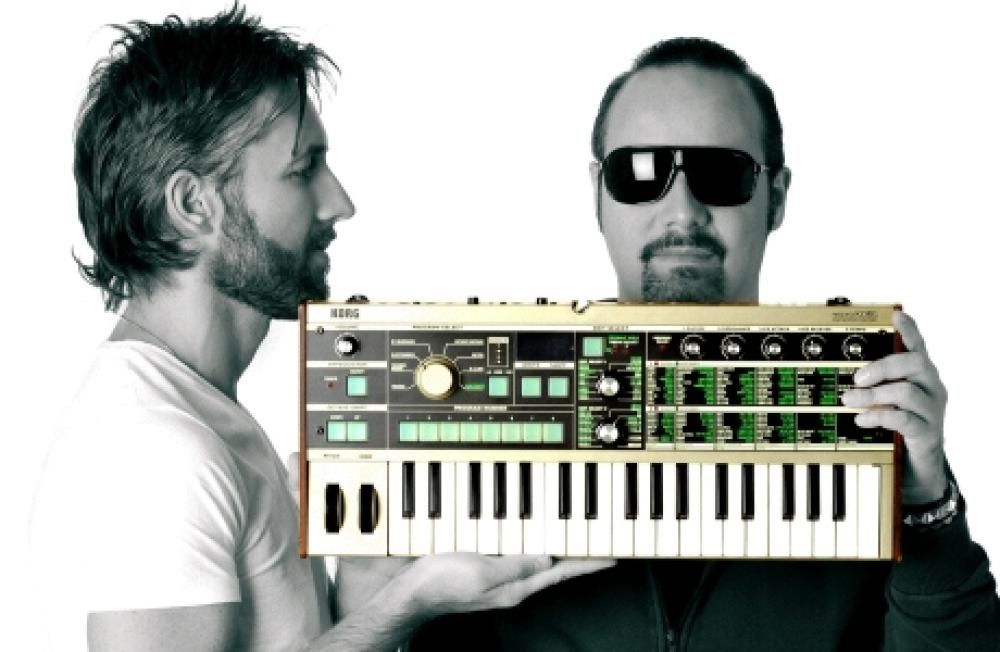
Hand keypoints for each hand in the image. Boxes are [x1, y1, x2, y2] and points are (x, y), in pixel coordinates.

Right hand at [337, 553, 613, 620]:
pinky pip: (513, 550)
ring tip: (576, 531)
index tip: (613, 555)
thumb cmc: (440, 585)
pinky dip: (528, 539)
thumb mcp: (483, 573)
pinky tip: (530, 531)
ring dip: (556, 543)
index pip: (562, 572)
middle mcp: (511, 582)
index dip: (589, 562)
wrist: (408, 591)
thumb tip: (548, 556)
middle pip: (554, 564)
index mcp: (516, 587)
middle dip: (577, 550)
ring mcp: (497, 575)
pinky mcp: (482, 565)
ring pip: (536, 555)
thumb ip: (517, 565)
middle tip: (601, 537)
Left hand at [841, 311, 948, 503]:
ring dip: (873, 395)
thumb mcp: (888, 396)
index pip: (919, 346)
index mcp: (921, 373)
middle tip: (857, 377)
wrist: (919, 459)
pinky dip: (878, 416)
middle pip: (915, 363)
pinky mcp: (927, 431)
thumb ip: (875, 381)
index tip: (895, 315)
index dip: (909, 329)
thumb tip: (846, 370)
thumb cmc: (900, 419)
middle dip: (883, 366)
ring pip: (907, 392)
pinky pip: (903, 419)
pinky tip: (861, 418)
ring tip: (850, 399)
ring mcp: (932, 409)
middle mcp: (931, 386)